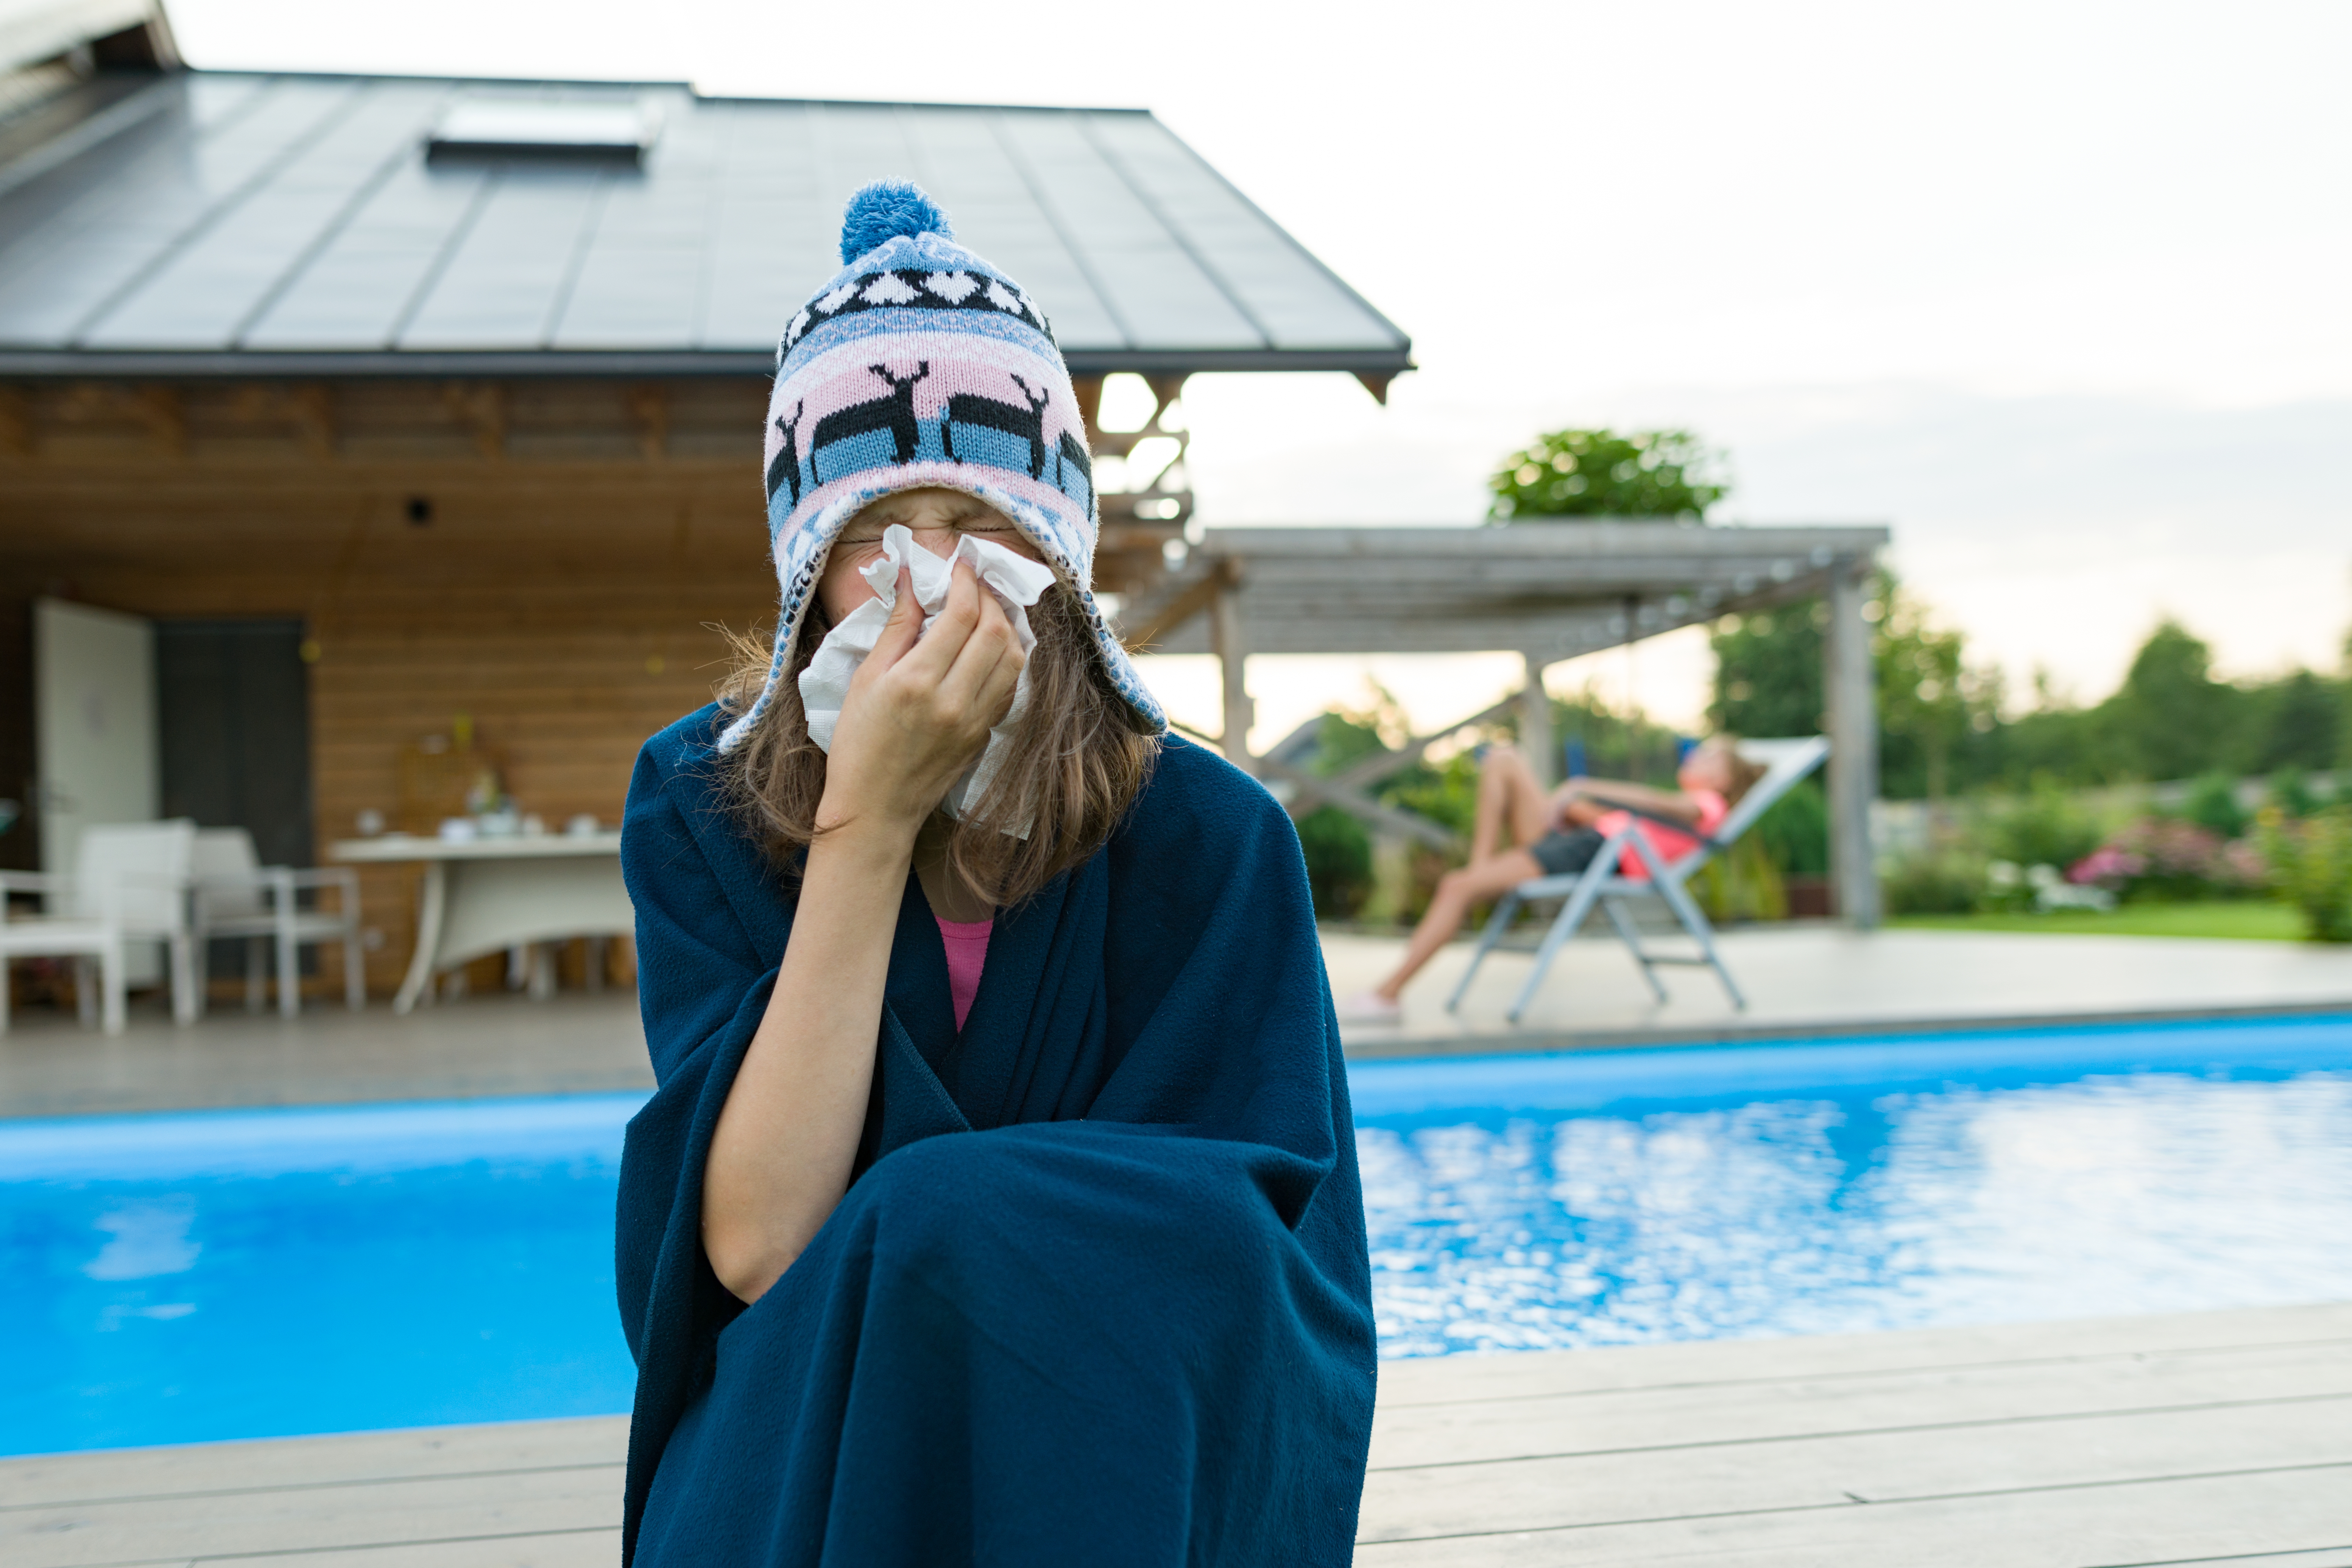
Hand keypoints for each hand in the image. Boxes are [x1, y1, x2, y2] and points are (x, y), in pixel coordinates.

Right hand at [816, 559, 1024, 846]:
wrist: (875, 808)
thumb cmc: (858, 743)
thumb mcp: (865, 678)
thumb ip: (896, 627)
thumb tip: (912, 578)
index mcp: (917, 681)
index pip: (961, 614)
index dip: (966, 580)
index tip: (960, 564)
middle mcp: (954, 699)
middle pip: (996, 630)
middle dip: (989, 596)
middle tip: (974, 582)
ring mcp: (976, 720)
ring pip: (1014, 656)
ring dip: (1006, 624)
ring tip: (985, 609)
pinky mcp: (986, 734)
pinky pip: (1011, 684)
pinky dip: (1008, 656)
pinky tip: (991, 645)